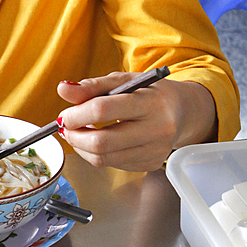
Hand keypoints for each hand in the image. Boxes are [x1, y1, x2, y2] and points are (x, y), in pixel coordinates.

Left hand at [56, 73, 216, 172]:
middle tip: (66, 128)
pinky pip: (112, 165)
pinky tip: (97, 141)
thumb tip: (63, 89)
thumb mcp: (124, 81)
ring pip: (103, 159)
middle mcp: (157, 129)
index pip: (103, 110)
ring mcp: (155, 151)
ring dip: (82, 147)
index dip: (76, 115)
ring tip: (78, 133)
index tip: (64, 115)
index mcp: (151, 102)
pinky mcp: (150, 164)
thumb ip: (92, 86)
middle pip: (101, 142)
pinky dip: (96, 155)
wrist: (182, 111)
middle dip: (75, 136)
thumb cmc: (149, 93)